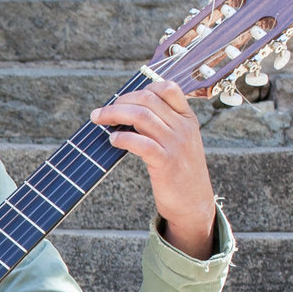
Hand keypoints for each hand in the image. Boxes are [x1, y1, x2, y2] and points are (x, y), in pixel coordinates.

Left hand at [92, 76, 217, 257]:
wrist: (194, 203)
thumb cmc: (178, 172)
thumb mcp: (177, 142)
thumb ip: (159, 125)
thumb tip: (124, 112)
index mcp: (187, 118)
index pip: (168, 88)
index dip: (141, 89)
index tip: (122, 100)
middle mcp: (183, 127)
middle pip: (148, 99)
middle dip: (119, 102)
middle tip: (100, 113)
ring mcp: (176, 144)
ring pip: (142, 116)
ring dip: (113, 115)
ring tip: (98, 121)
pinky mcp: (167, 163)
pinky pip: (142, 143)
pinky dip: (123, 138)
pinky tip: (112, 141)